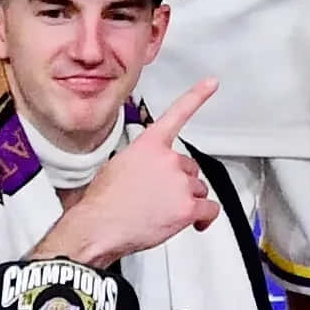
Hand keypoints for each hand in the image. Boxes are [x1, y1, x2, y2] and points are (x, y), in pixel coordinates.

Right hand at [57, 79, 221, 264]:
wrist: (98, 227)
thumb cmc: (103, 202)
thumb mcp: (118, 166)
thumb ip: (142, 161)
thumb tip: (148, 172)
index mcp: (149, 145)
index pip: (176, 115)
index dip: (196, 96)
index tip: (212, 82)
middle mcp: (169, 159)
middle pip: (189, 168)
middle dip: (178, 183)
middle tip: (157, 197)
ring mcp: (181, 183)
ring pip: (198, 190)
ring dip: (186, 200)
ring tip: (161, 211)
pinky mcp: (188, 206)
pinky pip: (210, 210)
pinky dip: (204, 218)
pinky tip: (194, 223)